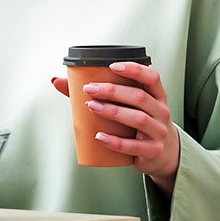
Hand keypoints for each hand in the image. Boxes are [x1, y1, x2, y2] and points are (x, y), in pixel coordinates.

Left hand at [52, 62, 179, 192]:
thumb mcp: (128, 107)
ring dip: (113, 112)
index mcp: (157, 96)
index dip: (134, 70)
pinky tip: (99, 136)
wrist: (161, 154)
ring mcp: (158, 132)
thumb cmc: (139, 125)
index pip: (151, 77)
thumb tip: (57, 81)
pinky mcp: (152, 151)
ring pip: (138, 119)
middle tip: (90, 89)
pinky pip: (132, 146)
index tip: (112, 66)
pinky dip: (115, 141)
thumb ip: (97, 93)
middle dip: (113, 91)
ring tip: (92, 107)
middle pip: (139, 97)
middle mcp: (161, 112)